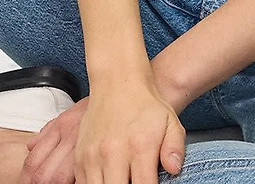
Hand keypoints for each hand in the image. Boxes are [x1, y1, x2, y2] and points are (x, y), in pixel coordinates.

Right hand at [17, 74, 185, 183]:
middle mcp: (114, 153)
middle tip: (133, 183)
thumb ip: (174, 147)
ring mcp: (94, 155)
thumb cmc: (145, 104)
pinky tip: (106, 180)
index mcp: (139, 147)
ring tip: (120, 180)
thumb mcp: (170, 122)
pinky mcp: (80, 156)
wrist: (118, 81)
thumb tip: (174, 169)